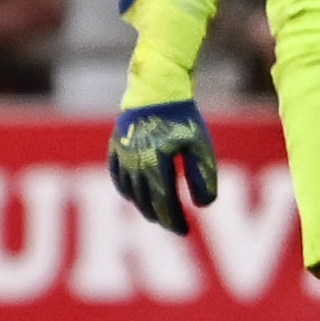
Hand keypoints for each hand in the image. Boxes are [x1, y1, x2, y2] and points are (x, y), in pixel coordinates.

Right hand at [107, 100, 218, 234]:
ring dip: (143, 206)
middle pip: (145, 202)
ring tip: (157, 214)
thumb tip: (202, 205)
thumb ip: (202, 176)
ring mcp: (122, 156)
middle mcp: (134, 164)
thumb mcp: (199, 146)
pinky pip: (117, 176)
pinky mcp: (116, 147)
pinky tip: (134, 195)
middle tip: (174, 226)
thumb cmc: (182, 117)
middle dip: (160, 217)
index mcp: (154, 165)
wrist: (156, 89)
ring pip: (129, 192)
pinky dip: (125, 190)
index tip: (185, 231)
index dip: (174, 221)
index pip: (163, 204)